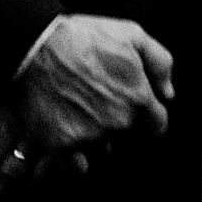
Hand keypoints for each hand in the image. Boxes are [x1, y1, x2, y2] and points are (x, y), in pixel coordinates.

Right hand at [16, 14, 173, 154]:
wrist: (33, 48)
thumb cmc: (84, 37)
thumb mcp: (133, 35)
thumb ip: (160, 63)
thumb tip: (168, 93)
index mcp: (138, 98)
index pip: (157, 124)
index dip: (149, 117)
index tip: (138, 112)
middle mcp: (116, 122)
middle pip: (126, 135)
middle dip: (118, 122)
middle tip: (99, 102)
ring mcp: (87, 136)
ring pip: (100, 149)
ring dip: (95, 139)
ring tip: (79, 117)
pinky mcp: (58, 145)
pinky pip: (73, 167)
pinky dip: (72, 160)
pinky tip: (68, 143)